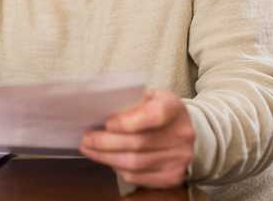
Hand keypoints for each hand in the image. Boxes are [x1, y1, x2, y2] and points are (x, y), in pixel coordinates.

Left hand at [79, 90, 194, 188]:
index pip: (153, 116)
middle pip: (138, 143)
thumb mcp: (149, 96)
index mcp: (174, 108)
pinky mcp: (172, 177)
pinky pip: (138, 177)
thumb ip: (129, 101)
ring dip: (106, 157)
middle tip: (86, 138)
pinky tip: (106, 159)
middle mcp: (181, 135)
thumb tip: (99, 110)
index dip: (127, 122)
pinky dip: (118, 168)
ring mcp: (179, 158)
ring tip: (89, 149)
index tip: (107, 123)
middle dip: (105, 142)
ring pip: (135, 163)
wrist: (186, 131)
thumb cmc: (157, 110)